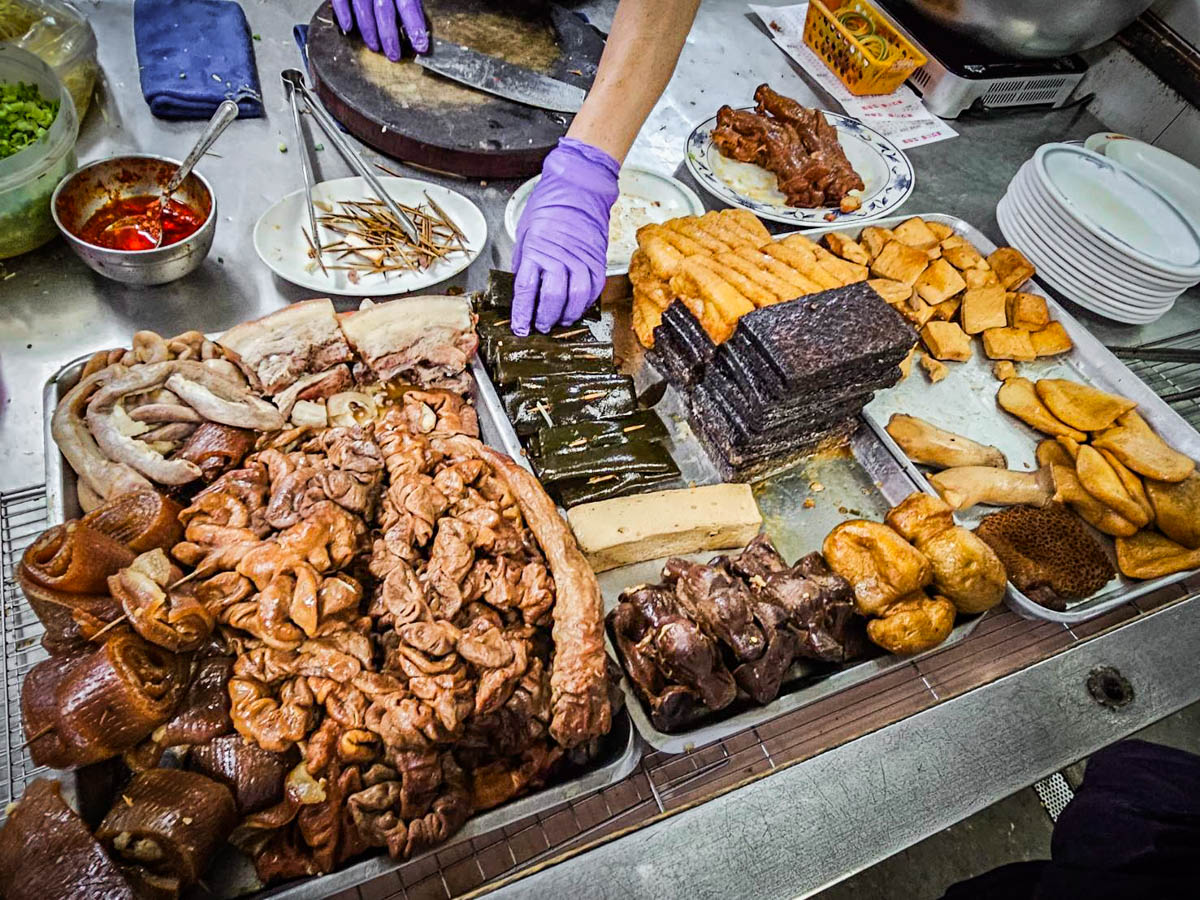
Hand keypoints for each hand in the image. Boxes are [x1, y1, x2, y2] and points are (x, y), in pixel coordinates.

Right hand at [331, 0, 428, 59]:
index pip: (408, 5)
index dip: (414, 26)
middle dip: (390, 36)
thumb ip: (409, 0)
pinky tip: (349, 28)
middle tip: (394, 55)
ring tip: (374, 47)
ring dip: (369, 31)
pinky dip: (343, 14)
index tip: (421, 46)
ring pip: (363, 8)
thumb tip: (419, 23)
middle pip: (384, 11)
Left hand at [512, 138, 619, 334]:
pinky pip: (593, 288)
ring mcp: (581, 258)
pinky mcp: (597, 259)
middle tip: (540, 326)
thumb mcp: (525, 232)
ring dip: (567, 314)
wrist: (578, 187)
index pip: (525, 290)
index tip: (520, 327)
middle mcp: (559, 256)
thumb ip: (524, 262)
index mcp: (535, 249)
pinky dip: (585, 302)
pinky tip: (577, 306)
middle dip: (545, 318)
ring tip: (559, 320)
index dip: (522, 313)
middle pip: (552, 298)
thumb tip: (523, 288)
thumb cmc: (549, 206)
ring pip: (576, 298)